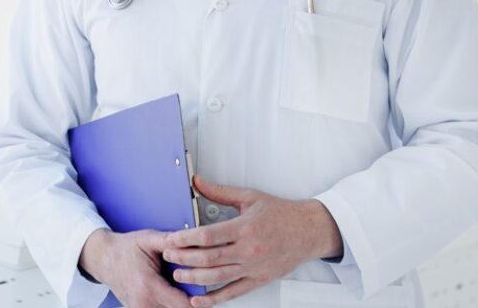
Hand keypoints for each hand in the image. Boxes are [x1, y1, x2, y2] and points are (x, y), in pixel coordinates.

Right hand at [80, 228, 193, 307]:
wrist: (103, 258)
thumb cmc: (125, 248)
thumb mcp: (148, 239)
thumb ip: (172, 241)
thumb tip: (195, 240)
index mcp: (148, 286)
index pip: (184, 305)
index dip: (199, 299)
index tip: (205, 289)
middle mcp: (144, 304)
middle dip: (191, 301)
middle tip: (195, 286)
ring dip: (178, 304)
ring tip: (180, 288)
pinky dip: (168, 304)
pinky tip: (169, 293)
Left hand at [161, 175, 341, 306]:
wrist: (309, 230)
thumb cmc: (281, 213)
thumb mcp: (249, 197)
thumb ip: (219, 191)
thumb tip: (197, 182)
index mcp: (245, 227)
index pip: (208, 236)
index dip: (186, 239)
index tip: (171, 239)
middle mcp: (249, 250)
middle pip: (209, 258)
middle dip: (184, 258)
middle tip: (167, 256)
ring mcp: (254, 267)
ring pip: (218, 277)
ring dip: (194, 278)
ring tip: (178, 275)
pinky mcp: (259, 279)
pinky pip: (234, 292)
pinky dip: (214, 298)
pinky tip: (199, 300)